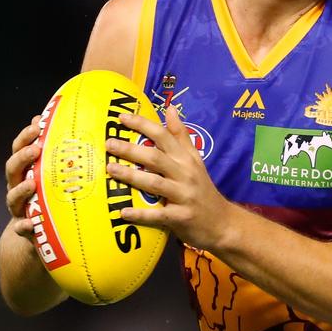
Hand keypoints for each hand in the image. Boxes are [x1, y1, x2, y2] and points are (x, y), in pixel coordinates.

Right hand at [5, 116, 41, 239]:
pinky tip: (30, 223)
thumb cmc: (47, 196)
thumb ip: (51, 153)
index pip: (19, 149)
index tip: (36, 126)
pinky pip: (21, 228)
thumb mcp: (48, 174)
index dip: (25, 137)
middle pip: (12, 169)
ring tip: (32, 184)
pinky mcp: (25, 229)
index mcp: (24, 171)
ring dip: (21, 190)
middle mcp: (17, 187)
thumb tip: (55, 124)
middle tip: (36, 149)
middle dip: (22, 158)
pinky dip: (24, 226)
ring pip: (13, 197)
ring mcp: (19, 208)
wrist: (35, 233)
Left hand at [105, 105, 230, 249]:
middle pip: (156, 158)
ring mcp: (184, 196)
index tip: (122, 117)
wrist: (222, 222)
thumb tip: (170, 108)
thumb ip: (181, 135)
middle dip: (131, 149)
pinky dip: (141, 214)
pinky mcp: (181, 217)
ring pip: (155, 183)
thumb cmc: (202, 189)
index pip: (164, 136)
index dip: (143, 125)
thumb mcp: (195, 160)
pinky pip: (158, 215)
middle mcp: (186, 174)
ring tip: (110, 169)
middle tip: (109, 143)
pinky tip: (123, 212)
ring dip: (131, 176)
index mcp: (187, 158)